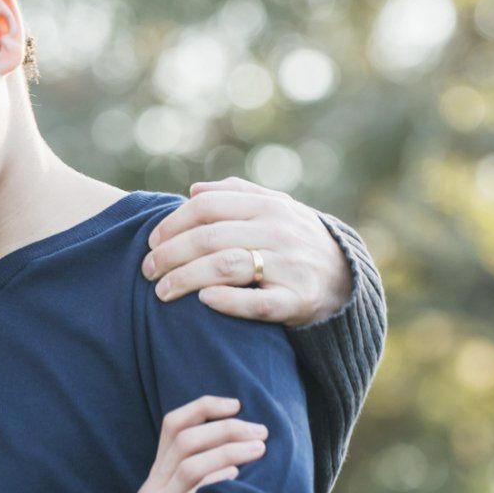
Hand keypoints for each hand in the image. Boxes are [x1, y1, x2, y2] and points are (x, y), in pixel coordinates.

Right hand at [133, 396, 268, 492]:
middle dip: (226, 429)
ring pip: (190, 466)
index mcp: (159, 475)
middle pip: (185, 441)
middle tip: (261, 432)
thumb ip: (201, 475)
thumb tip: (246, 444)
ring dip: (228, 451)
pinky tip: (238, 481)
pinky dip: (216, 483)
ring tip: (259, 450)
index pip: (172, 426)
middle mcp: (155, 487)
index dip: (203, 407)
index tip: (236, 403)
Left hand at [141, 177, 353, 325]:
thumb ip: (237, 194)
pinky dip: (228, 301)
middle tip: (147, 271)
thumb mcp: (276, 208)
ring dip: (185, 278)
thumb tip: (194, 189)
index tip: (151, 242)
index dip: (173, 223)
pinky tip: (203, 300)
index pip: (208, 207)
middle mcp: (279, 232)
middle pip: (210, 238)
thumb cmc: (298, 240)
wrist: (347, 280)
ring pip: (226, 267)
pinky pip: (257, 303)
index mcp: (269, 206)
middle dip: (170, 254)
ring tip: (161, 292)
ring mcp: (289, 266)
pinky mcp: (297, 301)